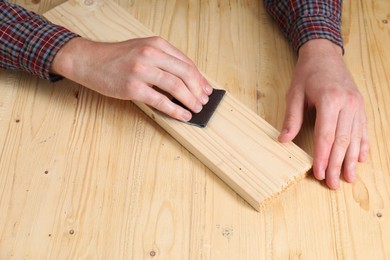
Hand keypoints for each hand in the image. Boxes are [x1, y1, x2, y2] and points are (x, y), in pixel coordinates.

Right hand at [51, 36, 211, 120]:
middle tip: (204, 101)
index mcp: (156, 44)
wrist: (89, 60)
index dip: (199, 78)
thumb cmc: (116, 57)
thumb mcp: (142, 49)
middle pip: (185, 74)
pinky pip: (160, 100)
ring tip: (196, 109)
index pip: (186, 62)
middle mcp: (151, 54)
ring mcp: (141, 70)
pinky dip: (175, 110)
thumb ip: (163, 60)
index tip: (206, 88)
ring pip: (176, 86)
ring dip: (190, 100)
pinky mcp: (133, 87)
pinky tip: (182, 115)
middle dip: (198, 90)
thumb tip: (185, 79)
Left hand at [278, 39, 368, 188]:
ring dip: (352, 160)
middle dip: (336, 165)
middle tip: (333, 184)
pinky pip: (363, 129)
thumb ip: (292, 118)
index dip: (322, 157)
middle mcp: (348, 104)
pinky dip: (362, 145)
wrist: (325, 54)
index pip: (325, 136)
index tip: (319, 174)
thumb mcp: (294, 93)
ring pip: (355, 138)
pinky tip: (361, 159)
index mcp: (330, 100)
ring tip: (349, 178)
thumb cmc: (307, 73)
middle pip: (342, 141)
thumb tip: (284, 140)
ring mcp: (357, 105)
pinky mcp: (360, 106)